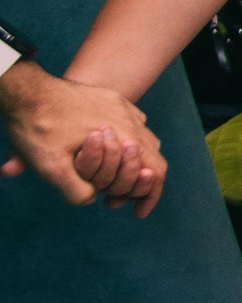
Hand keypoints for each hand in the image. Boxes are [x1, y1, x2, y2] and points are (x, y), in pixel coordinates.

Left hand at [0, 64, 163, 213]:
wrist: (25, 90)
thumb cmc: (38, 127)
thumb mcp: (52, 167)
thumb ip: (77, 190)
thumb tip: (91, 199)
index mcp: (123, 137)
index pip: (155, 172)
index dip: (149, 196)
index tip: (137, 212)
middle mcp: (129, 119)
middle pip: (154, 155)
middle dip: (144, 181)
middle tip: (124, 197)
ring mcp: (121, 105)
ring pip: (145, 137)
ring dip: (137, 159)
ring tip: (120, 174)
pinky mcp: (110, 97)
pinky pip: (132, 120)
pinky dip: (129, 138)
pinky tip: (114, 147)